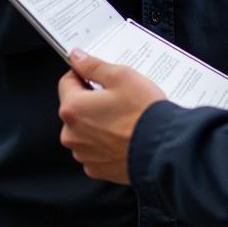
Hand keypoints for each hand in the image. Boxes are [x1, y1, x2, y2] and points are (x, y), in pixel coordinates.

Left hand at [58, 49, 164, 183]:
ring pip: (85, 129)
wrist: (161, 148)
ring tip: (124, 118)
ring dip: (99, 122)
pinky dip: (106, 141)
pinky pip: (95, 148)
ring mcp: (83, 154)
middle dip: (93, 100)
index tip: (99, 77)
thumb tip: (77, 58)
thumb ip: (93, 66)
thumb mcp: (121, 76)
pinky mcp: (96, 168)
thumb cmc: (142, 113)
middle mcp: (72, 134)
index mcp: (73, 108)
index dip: (84, 74)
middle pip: (76, 107)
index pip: (66, 81)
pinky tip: (124, 134)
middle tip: (118, 97)